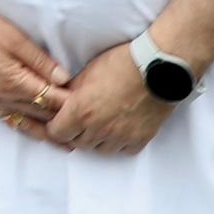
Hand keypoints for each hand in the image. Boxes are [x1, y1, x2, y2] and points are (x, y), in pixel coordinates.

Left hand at [45, 42, 168, 154]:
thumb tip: (62, 102)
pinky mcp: (140, 139)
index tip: (59, 121)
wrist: (158, 67)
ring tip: (101, 122)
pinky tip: (120, 127)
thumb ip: (72, 92)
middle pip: (78, 142)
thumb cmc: (122, 63)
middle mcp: (99, 129)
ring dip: (96, 139)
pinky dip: (119, 142)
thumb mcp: (88, 72)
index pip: (57, 133)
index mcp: (81, 111)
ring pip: (100, 149)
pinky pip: (123, 150)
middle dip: (75, 132)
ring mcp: (121, 137)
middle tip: (80, 120)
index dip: (56, 126)